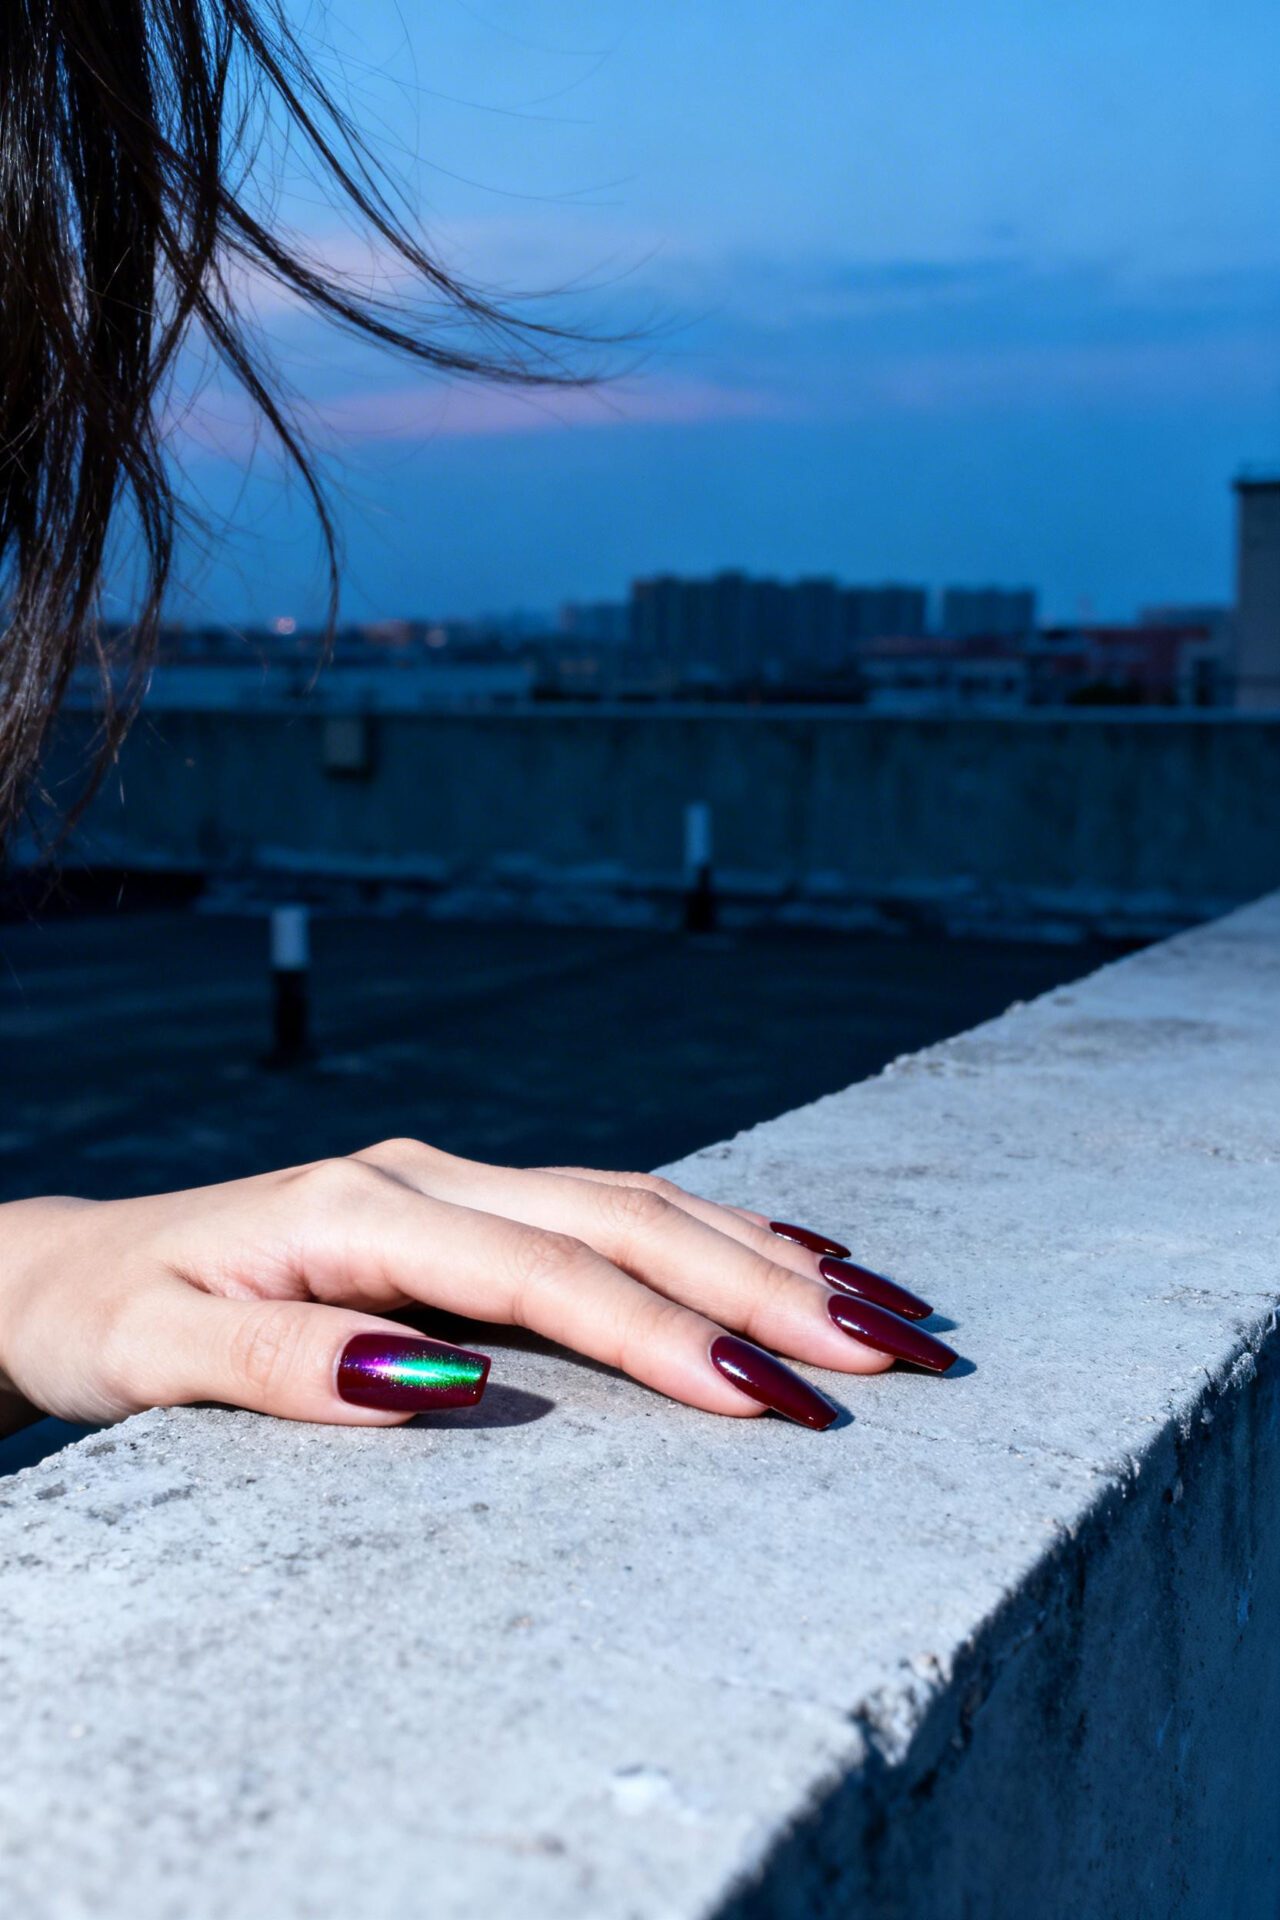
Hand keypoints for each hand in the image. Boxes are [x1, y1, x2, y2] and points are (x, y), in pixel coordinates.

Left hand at [0, 1142, 954, 1437]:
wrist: (69, 1265)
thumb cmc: (110, 1319)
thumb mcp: (156, 1353)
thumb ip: (286, 1363)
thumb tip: (436, 1381)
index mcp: (364, 1205)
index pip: (550, 1275)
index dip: (670, 1336)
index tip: (778, 1398)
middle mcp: (427, 1174)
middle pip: (626, 1219)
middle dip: (766, 1288)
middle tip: (894, 1351)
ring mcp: (452, 1179)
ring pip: (639, 1201)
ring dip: (764, 1255)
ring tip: (885, 1310)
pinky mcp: (464, 1201)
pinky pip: (611, 1204)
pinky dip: (709, 1230)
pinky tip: (785, 1254)